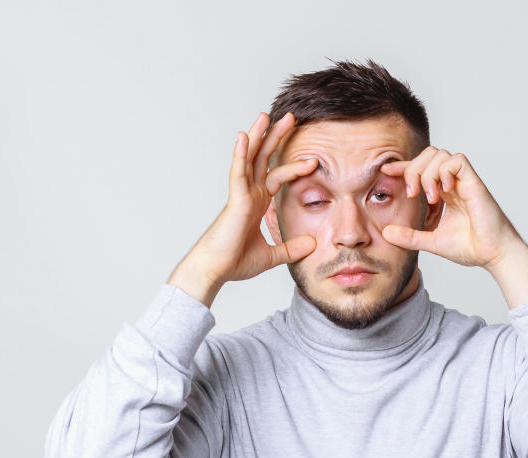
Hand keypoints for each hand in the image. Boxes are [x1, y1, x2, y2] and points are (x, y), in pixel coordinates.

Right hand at [184, 111, 318, 285]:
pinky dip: (240, 154)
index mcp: (257, 203)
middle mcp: (249, 194)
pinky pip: (237, 173)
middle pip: (264, 159)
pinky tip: (244, 137)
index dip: (294, 166)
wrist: (215, 272)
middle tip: (291, 118)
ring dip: (258, 136)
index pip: (277, 176)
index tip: (313, 159)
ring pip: (249, 158)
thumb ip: (291, 248)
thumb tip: (312, 244)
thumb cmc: (234, 262)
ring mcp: (241, 195)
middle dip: (276, 138)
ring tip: (267, 115)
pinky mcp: (234, 200)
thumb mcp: (272, 256)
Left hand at [379, 147, 520, 270]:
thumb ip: (410, 236)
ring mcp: (463, 181)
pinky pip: (457, 161)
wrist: (493, 254)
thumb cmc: (471, 247)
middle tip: (412, 193)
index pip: (420, 169)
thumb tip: (386, 233)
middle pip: (428, 155)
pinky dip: (445, 171)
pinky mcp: (474, 183)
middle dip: (413, 168)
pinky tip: (444, 191)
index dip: (403, 166)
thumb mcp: (431, 241)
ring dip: (428, 173)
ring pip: (440, 155)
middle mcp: (453, 183)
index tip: (386, 171)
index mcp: (443, 192)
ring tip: (430, 197)